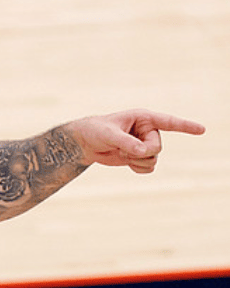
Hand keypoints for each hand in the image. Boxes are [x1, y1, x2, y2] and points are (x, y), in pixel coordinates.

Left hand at [69, 109, 204, 173]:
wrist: (86, 143)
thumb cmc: (95, 131)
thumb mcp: (108, 135)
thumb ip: (126, 142)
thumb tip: (142, 151)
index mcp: (144, 118)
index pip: (169, 122)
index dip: (185, 126)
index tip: (202, 130)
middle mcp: (148, 131)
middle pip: (157, 147)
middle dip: (140, 152)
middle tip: (123, 148)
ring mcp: (145, 144)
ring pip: (153, 159)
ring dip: (137, 161)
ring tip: (121, 152)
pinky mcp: (140, 156)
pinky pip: (148, 168)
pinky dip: (137, 168)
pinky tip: (126, 162)